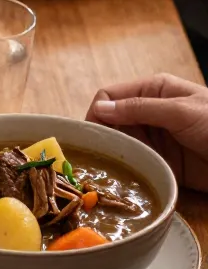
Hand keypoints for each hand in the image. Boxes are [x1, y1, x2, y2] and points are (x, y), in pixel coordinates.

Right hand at [88, 74, 207, 192]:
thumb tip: (99, 108)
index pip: (110, 96)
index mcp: (153, 91)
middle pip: (111, 122)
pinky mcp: (161, 162)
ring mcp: (155, 139)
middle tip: (91, 157)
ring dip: (111, 154)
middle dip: (100, 136)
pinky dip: (124, 169)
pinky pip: (134, 163)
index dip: (96, 113)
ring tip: (102, 170)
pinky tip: (118, 178)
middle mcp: (149, 113)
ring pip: (120, 143)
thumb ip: (140, 108)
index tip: (89, 134)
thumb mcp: (180, 111)